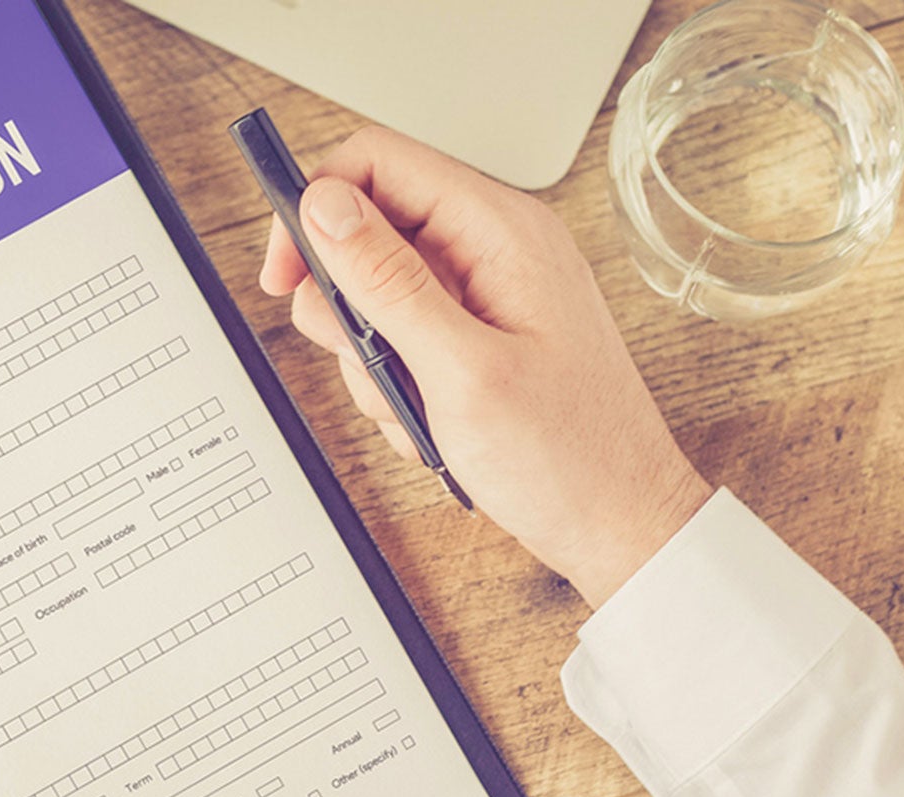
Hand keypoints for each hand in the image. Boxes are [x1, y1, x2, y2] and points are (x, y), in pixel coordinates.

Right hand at [260, 126, 713, 605]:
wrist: (618, 525)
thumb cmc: (569, 458)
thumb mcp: (462, 371)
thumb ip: (388, 282)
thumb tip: (326, 206)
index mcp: (502, 232)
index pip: (378, 163)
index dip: (315, 207)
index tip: (285, 276)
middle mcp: (493, 249)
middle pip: (367, 231)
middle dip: (346, 308)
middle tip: (372, 365)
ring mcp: (485, 294)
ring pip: (374, 296)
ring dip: (373, 361)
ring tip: (417, 410)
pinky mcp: (477, 336)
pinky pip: (401, 339)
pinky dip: (397, 386)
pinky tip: (433, 424)